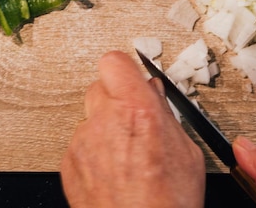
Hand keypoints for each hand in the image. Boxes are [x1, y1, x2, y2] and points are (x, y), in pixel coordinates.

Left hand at [60, 50, 205, 207]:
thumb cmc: (167, 203)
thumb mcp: (187, 152)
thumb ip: (165, 114)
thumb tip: (154, 94)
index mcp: (137, 111)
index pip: (115, 62)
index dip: (124, 69)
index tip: (131, 77)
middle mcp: (105, 121)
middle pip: (99, 86)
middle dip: (115, 98)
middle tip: (132, 117)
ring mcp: (83, 142)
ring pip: (89, 117)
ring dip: (104, 127)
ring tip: (126, 155)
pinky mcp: (69, 163)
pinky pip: (80, 143)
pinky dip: (93, 151)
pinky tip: (113, 171)